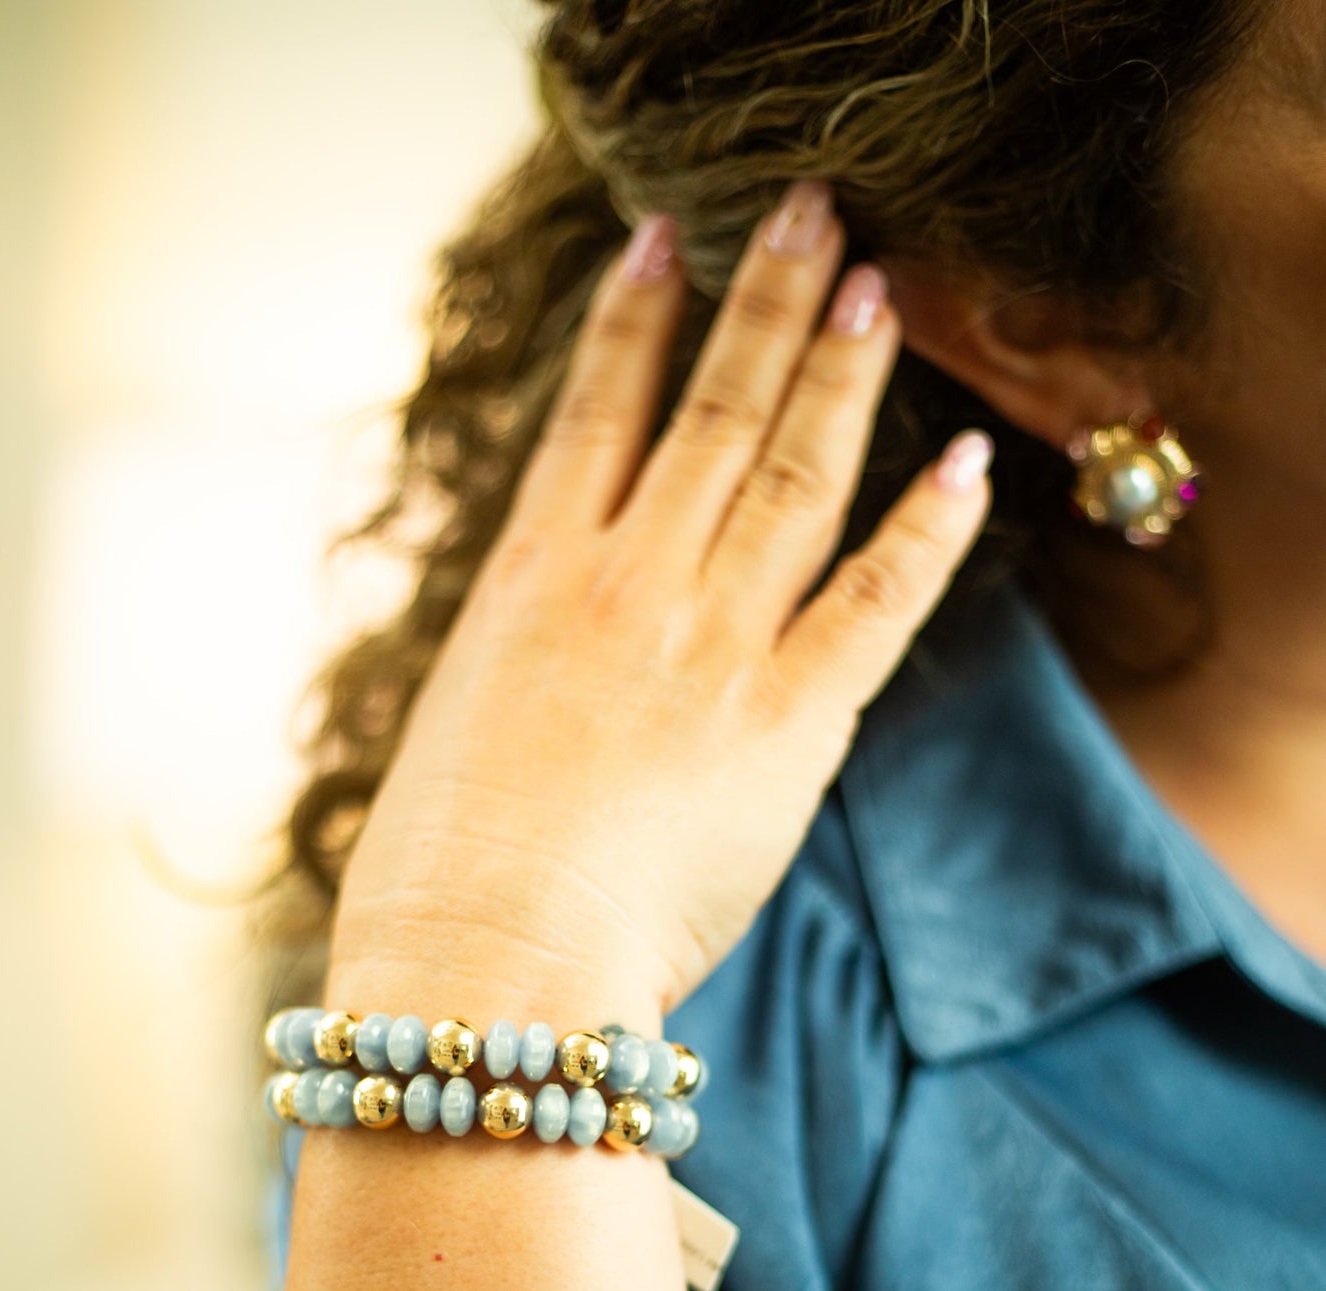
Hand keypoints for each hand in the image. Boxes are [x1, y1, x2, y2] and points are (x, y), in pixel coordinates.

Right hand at [332, 179, 991, 1017]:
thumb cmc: (440, 885)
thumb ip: (512, 673)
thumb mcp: (449, 738)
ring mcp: (709, 645)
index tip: (665, 241)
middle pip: (714, 414)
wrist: (487, 961)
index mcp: (529, 583)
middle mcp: (626, 585)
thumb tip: (533, 660)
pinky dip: (927, 530)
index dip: (634, 320)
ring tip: (880, 288)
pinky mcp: (786, 725)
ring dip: (842, 373)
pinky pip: (875, 601)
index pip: (594, 415)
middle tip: (814, 214)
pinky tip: (965, 464)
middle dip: (767, 302)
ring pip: (794, 474)